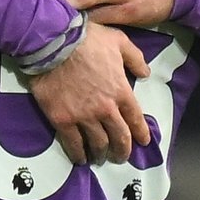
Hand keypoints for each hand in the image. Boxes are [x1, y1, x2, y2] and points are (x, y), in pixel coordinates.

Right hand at [29, 21, 151, 164]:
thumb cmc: (87, 39)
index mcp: (121, 92)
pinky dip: (78, 154)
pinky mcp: (63, 121)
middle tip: (121, 157)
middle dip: (122, 150)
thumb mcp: (119, 41)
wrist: (53, 44)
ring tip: (100, 158)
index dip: (140, 133)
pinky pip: (73, 144)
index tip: (142, 142)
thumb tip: (145, 73)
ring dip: (101, 154)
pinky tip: (81, 159)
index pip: (135, 119)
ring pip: (97, 144)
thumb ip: (135, 58)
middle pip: (119, 137)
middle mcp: (106, 109)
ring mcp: (84, 117)